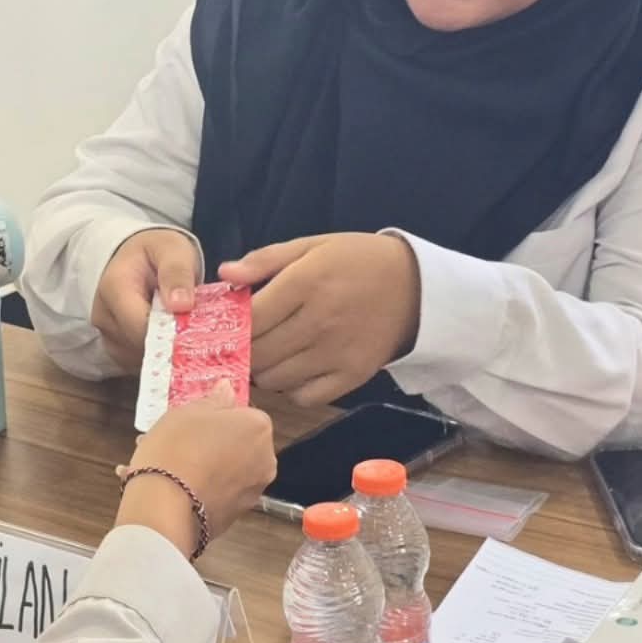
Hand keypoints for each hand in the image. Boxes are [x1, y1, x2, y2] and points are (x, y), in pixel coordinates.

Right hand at [91, 228, 198, 372]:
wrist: (134, 257)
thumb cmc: (155, 251)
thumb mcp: (171, 249)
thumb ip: (177, 272)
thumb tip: (181, 305)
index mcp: (115, 288)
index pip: (141, 326)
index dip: (170, 333)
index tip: (197, 330)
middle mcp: (103, 316)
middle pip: (139, 346)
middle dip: (170, 343)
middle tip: (197, 330)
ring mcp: (105, 334)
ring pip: (139, 358)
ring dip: (164, 351)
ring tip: (182, 330)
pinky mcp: (113, 347)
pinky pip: (137, 362)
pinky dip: (157, 355)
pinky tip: (170, 338)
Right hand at [113, 380, 276, 556]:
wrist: (165, 508)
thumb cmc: (177, 449)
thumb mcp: (187, 412)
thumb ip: (213, 400)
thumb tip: (228, 389)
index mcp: (259, 428)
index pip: (244, 414)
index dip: (217, 417)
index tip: (193, 422)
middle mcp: (266, 460)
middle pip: (239, 443)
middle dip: (213, 442)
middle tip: (177, 443)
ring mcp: (253, 491)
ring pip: (228, 469)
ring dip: (206, 465)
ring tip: (167, 466)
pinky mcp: (236, 516)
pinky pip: (219, 493)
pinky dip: (203, 488)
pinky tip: (172, 487)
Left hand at [218, 234, 420, 407]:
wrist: (416, 287)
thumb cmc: (356, 261)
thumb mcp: (311, 245)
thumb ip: (265, 260)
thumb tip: (225, 273)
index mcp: (306, 283)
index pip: (251, 317)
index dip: (231, 325)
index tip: (227, 324)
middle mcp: (319, 321)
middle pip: (258, 352)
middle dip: (243, 349)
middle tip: (244, 342)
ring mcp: (336, 352)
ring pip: (275, 379)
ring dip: (263, 370)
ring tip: (269, 354)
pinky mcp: (353, 376)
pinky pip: (305, 397)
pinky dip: (292, 389)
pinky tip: (294, 370)